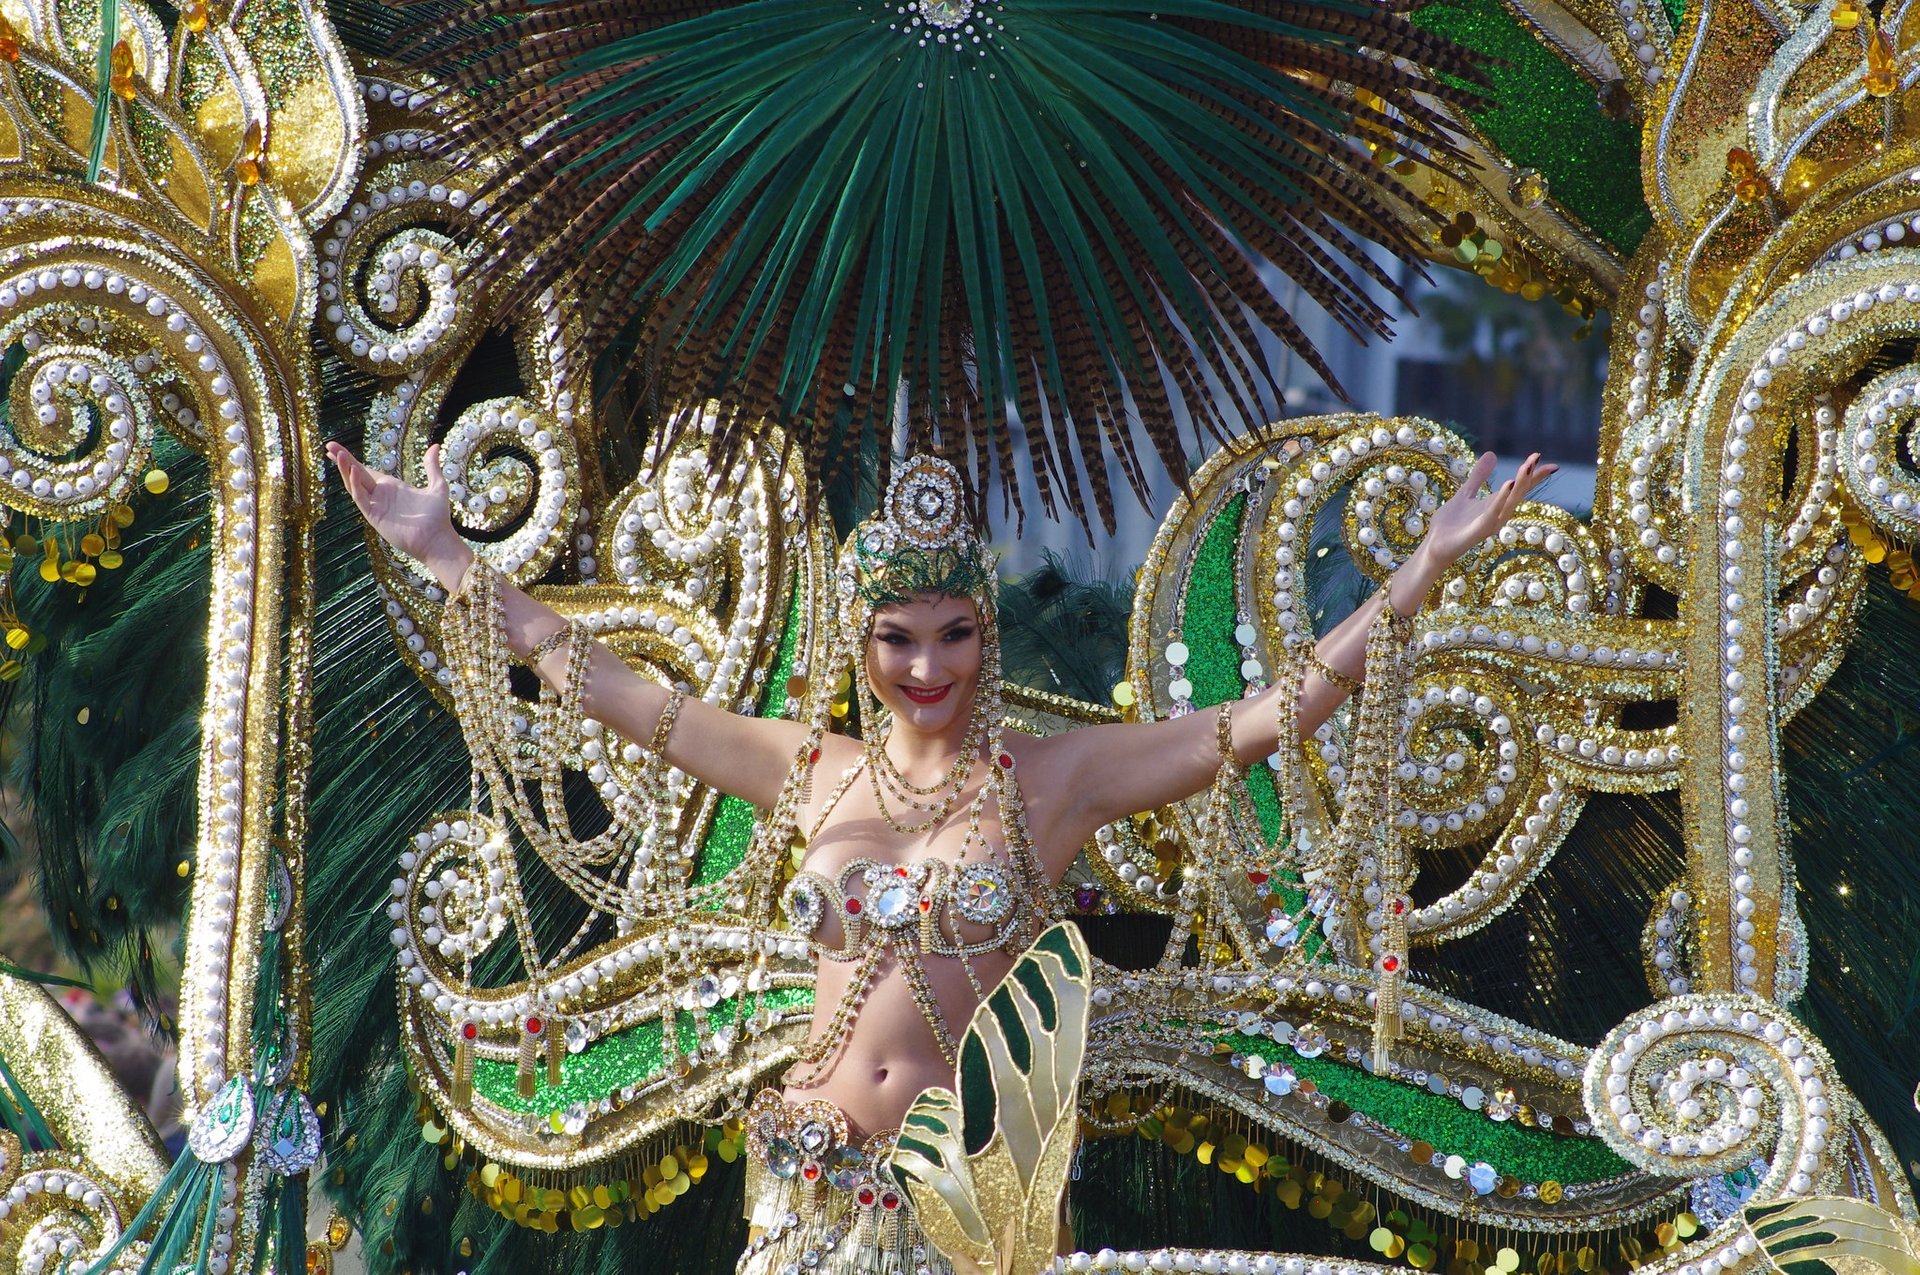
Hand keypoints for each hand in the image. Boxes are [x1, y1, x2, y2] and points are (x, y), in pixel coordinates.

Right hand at [325, 440, 472, 587]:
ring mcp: (376, 505)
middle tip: (329, 445)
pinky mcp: (374, 516)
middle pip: (356, 474)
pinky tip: (353, 472)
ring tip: (336, 454)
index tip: (336, 449)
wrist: (437, 539)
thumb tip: (434, 446)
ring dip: (345, 470)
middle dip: (343, 460)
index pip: (366, 470)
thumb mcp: (437, 485)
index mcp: (391, 486)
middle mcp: (380, 495)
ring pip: (355, 485)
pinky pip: (361, 499)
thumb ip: (432, 466)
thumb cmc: (437, 517)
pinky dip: (356, 486)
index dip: (351, 460)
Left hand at [1420, 451, 1557, 570]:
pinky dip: (1501, 498)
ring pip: (1510, 502)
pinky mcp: (1479, 530)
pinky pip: (1493, 512)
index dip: (1532, 474)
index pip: (1519, 488)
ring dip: (1519, 484)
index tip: (1544, 458)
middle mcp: (1498, 514)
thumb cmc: (1450, 524)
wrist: (1434, 545)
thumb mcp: (1466, 493)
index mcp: (1495, 505)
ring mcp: (1490, 523)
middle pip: (1518, 493)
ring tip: (1526, 467)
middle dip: (1529, 476)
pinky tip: (1508, 484)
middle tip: (1536, 457)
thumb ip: (1479, 476)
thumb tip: (1492, 454)